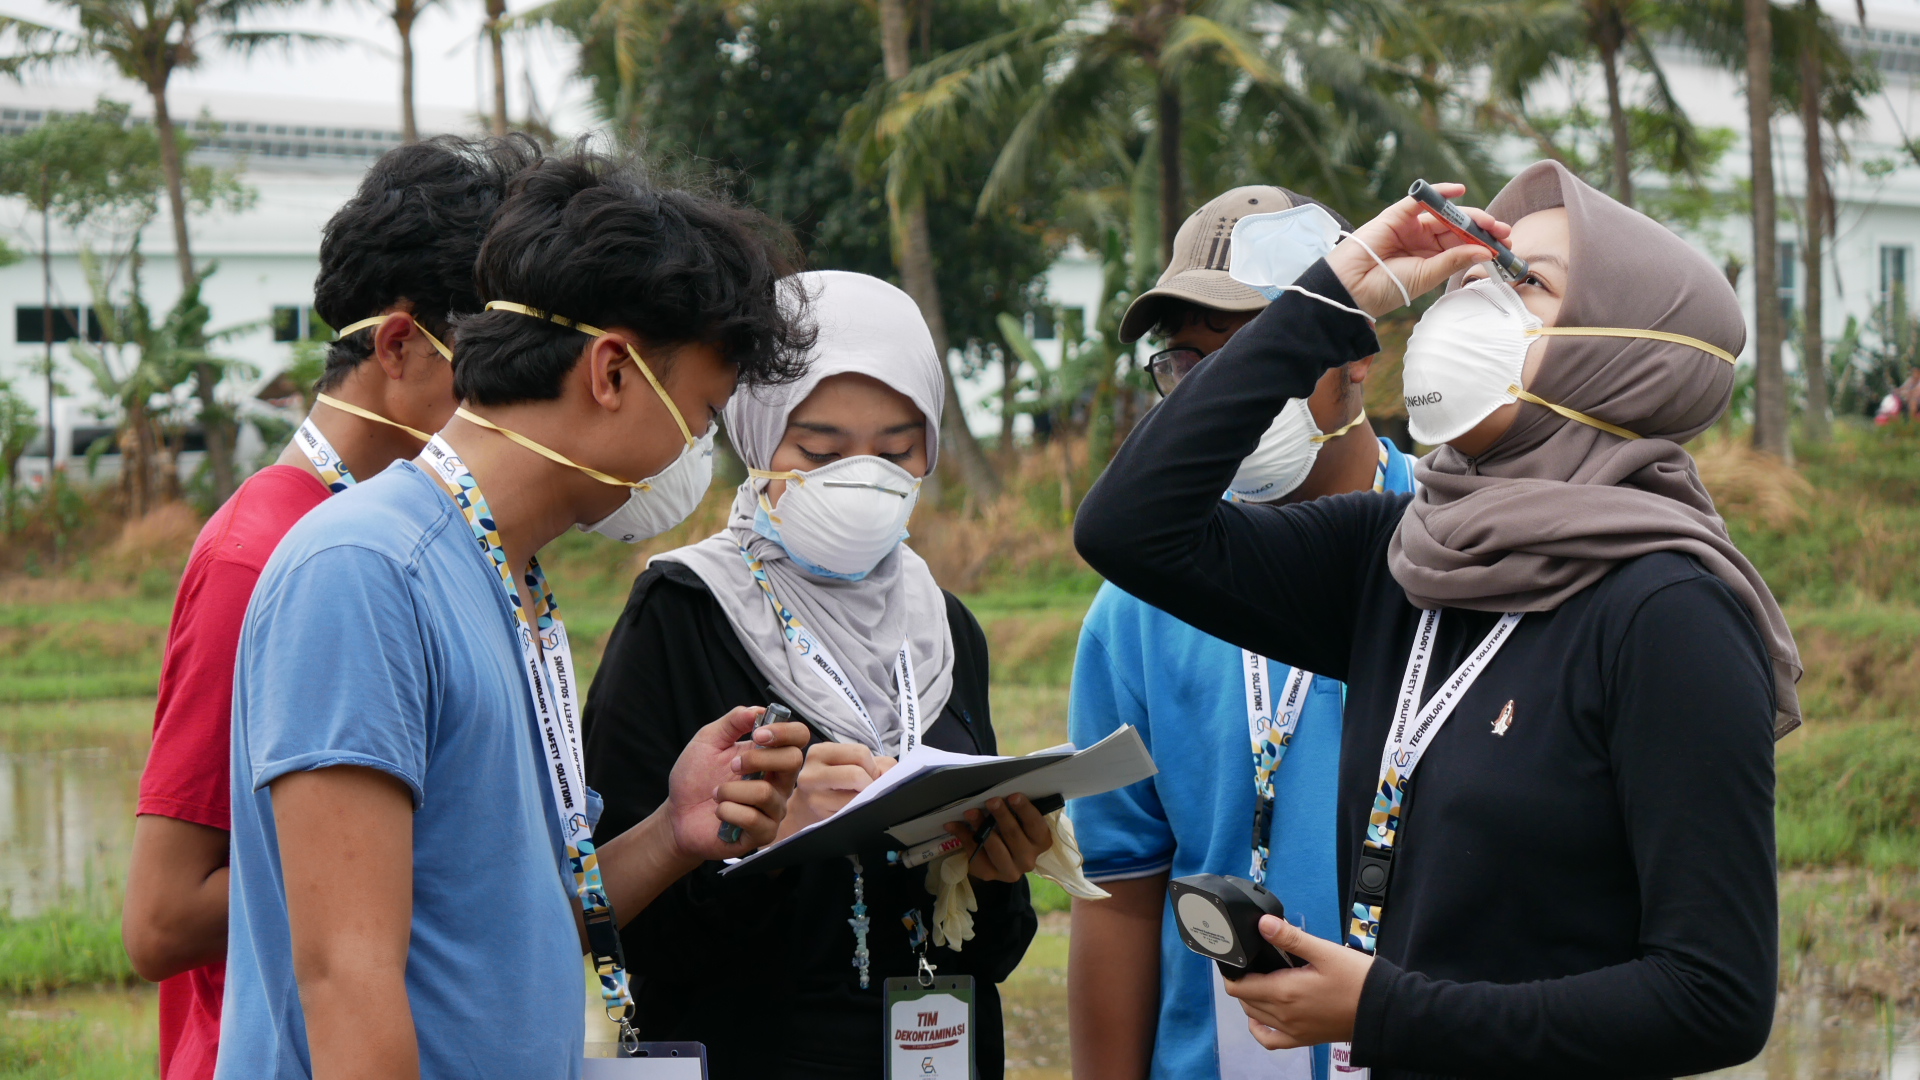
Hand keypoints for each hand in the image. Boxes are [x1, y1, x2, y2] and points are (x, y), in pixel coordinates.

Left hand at [665, 706, 809, 861]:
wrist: (677, 815)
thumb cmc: (695, 778)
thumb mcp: (707, 741)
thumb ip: (732, 722)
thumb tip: (758, 710)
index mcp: (769, 756)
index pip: (798, 737)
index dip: (784, 732)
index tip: (758, 734)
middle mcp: (778, 782)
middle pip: (794, 761)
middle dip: (757, 760)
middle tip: (732, 766)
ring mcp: (772, 809)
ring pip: (766, 793)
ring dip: (731, 790)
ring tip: (716, 793)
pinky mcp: (763, 833)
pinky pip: (753, 818)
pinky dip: (728, 811)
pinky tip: (719, 812)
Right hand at [776, 742, 897, 840]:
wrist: (805, 807)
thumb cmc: (834, 782)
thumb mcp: (849, 763)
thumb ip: (878, 763)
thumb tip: (892, 776)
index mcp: (820, 752)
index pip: (860, 753)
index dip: (872, 766)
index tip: (867, 774)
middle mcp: (811, 772)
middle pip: (857, 774)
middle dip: (870, 783)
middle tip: (865, 789)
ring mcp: (813, 796)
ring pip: (856, 797)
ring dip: (865, 799)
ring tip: (858, 798)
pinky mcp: (819, 816)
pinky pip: (851, 812)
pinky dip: (858, 811)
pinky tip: (851, 809)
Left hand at [947, 794, 1053, 883]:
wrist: (1003, 858)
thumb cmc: (1014, 831)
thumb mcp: (1020, 821)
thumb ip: (1015, 811)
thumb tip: (998, 792)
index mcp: (1040, 842)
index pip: (1035, 825)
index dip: (1024, 810)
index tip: (1013, 796)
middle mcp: (1028, 859)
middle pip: (1014, 835)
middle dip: (1001, 816)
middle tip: (991, 800)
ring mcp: (1009, 870)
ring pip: (995, 847)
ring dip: (981, 827)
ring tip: (970, 812)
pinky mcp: (989, 874)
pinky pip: (975, 855)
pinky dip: (963, 837)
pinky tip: (953, 825)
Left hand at [1223, 915, 1373, 1049]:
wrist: (1383, 1010)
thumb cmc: (1356, 979)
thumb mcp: (1323, 951)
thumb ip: (1290, 938)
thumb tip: (1262, 924)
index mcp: (1284, 992)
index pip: (1239, 986)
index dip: (1232, 970)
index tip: (1237, 955)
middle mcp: (1283, 1015)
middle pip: (1244, 999)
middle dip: (1242, 980)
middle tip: (1252, 961)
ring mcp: (1292, 1030)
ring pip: (1255, 1016)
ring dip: (1250, 999)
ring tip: (1260, 979)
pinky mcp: (1303, 1039)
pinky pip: (1270, 1040)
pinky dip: (1259, 1028)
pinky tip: (1262, 1015)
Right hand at [1326, 182, 1510, 317]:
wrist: (1353, 288)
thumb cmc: (1387, 288)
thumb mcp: (1428, 276)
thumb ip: (1454, 260)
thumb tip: (1486, 250)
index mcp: (1431, 257)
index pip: (1463, 244)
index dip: (1484, 242)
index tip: (1506, 245)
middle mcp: (1423, 239)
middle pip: (1459, 226)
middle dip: (1483, 227)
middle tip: (1504, 231)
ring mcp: (1410, 225)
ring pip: (1446, 213)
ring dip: (1469, 214)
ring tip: (1488, 221)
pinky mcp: (1397, 215)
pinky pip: (1421, 199)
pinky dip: (1440, 192)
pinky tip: (1459, 191)